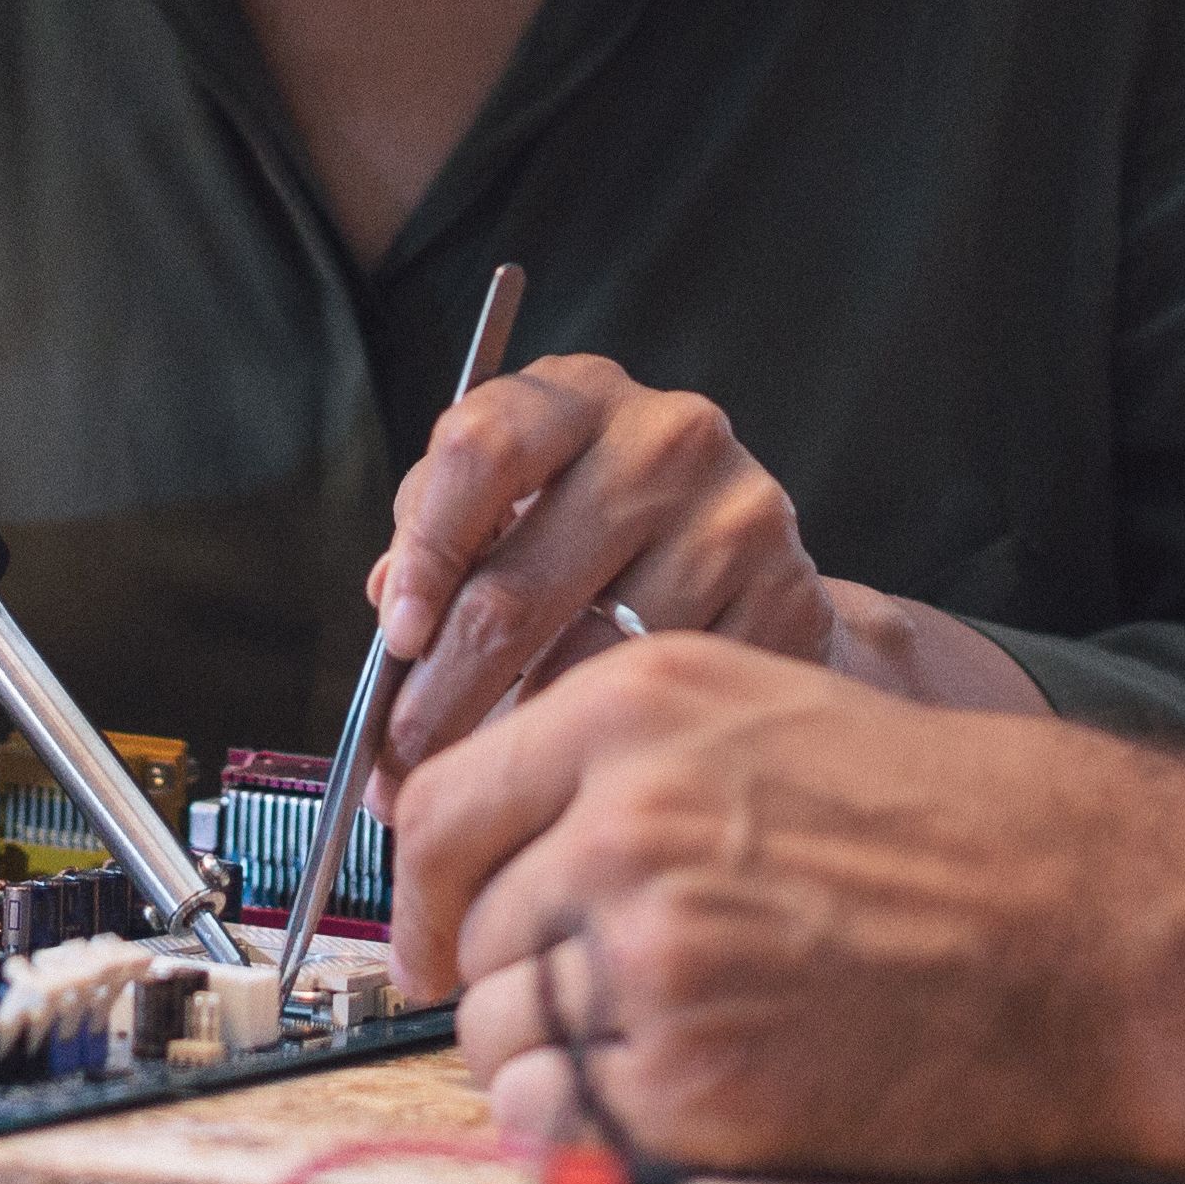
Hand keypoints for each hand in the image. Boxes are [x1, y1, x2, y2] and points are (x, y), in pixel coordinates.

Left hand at [367, 357, 835, 775]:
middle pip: (516, 583)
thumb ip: (447, 542)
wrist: (759, 579)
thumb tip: (396, 612)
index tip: (397, 638)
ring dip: (517, 743)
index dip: (425, 552)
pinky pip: (667, 701)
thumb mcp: (520, 509)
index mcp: (578, 397)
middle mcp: (665, 436)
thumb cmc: (604, 547)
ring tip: (481, 786)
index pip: (479, 449)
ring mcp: (737, 514)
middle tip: (402, 764)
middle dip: (441, 694)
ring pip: (586, 663)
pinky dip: (614, 750)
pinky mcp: (788, 595)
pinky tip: (587, 772)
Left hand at [387, 635, 1184, 1176]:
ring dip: (551, 1057)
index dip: (424, 890)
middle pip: (464, 933)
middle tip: (608, 999)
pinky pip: (550, 1124)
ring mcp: (650, 957)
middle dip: (512, 977)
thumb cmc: (948, 826)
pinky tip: (677, 1098)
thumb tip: (477, 838)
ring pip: (496, 1035)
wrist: (1089, 926)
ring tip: (667, 1042)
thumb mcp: (764, 714)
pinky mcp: (688, 1082)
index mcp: (632, 711)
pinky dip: (584, 1131)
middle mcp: (622, 824)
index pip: (432, 808)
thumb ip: (613, 761)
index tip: (438, 933)